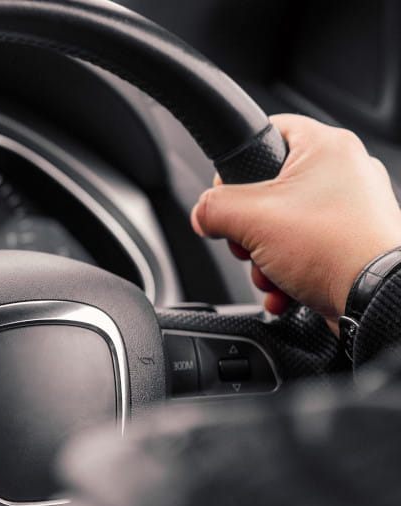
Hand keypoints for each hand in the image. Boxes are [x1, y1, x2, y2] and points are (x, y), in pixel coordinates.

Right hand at [191, 114, 400, 321]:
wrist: (378, 298)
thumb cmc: (333, 248)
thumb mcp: (251, 220)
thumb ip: (214, 208)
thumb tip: (203, 213)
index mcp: (327, 147)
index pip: (268, 130)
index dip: (237, 163)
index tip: (226, 192)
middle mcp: (345, 171)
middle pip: (270, 189)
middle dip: (248, 228)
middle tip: (247, 242)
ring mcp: (353, 208)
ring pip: (284, 225)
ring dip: (264, 257)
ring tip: (270, 274)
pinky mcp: (354, 241)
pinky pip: (306, 250)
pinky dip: (288, 272)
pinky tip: (284, 290)